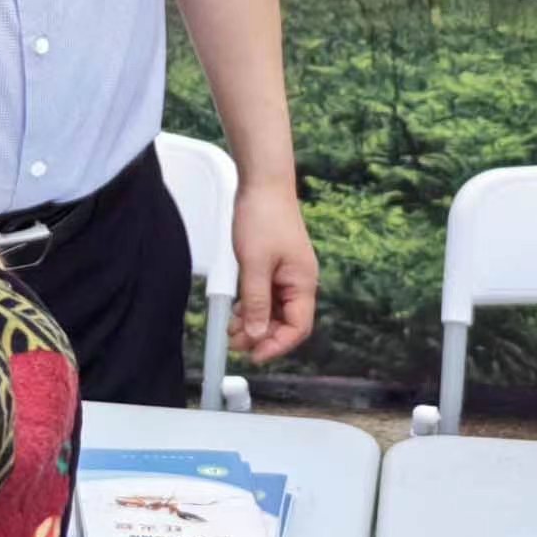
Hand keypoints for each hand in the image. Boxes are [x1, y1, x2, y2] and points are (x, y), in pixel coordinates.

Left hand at [228, 181, 318, 363]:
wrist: (263, 182)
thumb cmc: (264, 217)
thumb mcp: (254, 264)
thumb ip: (257, 302)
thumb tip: (257, 335)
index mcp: (303, 283)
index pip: (298, 328)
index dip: (277, 345)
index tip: (254, 354)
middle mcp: (299, 281)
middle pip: (286, 322)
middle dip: (262, 336)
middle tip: (236, 342)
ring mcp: (287, 274)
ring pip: (274, 310)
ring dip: (255, 322)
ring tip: (232, 329)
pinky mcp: (275, 266)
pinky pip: (267, 295)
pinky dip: (252, 306)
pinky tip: (237, 311)